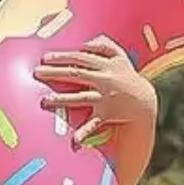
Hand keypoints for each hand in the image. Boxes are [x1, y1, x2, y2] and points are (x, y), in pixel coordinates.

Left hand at [34, 36, 157, 148]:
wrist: (145, 101)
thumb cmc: (128, 77)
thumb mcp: (121, 57)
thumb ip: (104, 45)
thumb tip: (84, 44)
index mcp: (106, 65)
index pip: (80, 58)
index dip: (62, 57)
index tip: (45, 58)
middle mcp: (104, 80)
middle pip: (76, 74)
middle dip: (55, 73)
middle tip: (37, 73)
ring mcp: (105, 98)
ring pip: (81, 97)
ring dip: (63, 99)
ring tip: (45, 100)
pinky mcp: (107, 113)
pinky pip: (94, 123)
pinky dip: (84, 132)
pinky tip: (74, 140)